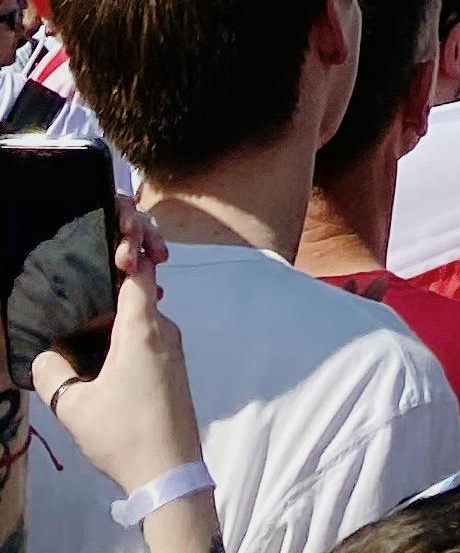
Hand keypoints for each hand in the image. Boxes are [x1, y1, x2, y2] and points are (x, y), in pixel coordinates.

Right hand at [33, 213, 200, 502]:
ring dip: (119, 317)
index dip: (128, 243)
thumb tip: (45, 358)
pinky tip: (105, 361)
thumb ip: (54, 376)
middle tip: (87, 284)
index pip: (139, 269)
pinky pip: (150, 340)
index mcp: (142, 328)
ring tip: (86, 329)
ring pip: (143, 318)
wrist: (170, 470)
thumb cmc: (125, 432)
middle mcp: (164, 330)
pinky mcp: (175, 370)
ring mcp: (174, 350)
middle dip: (116, 281)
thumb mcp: (76, 408)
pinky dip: (128, 338)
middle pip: (141, 290)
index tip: (114, 227)